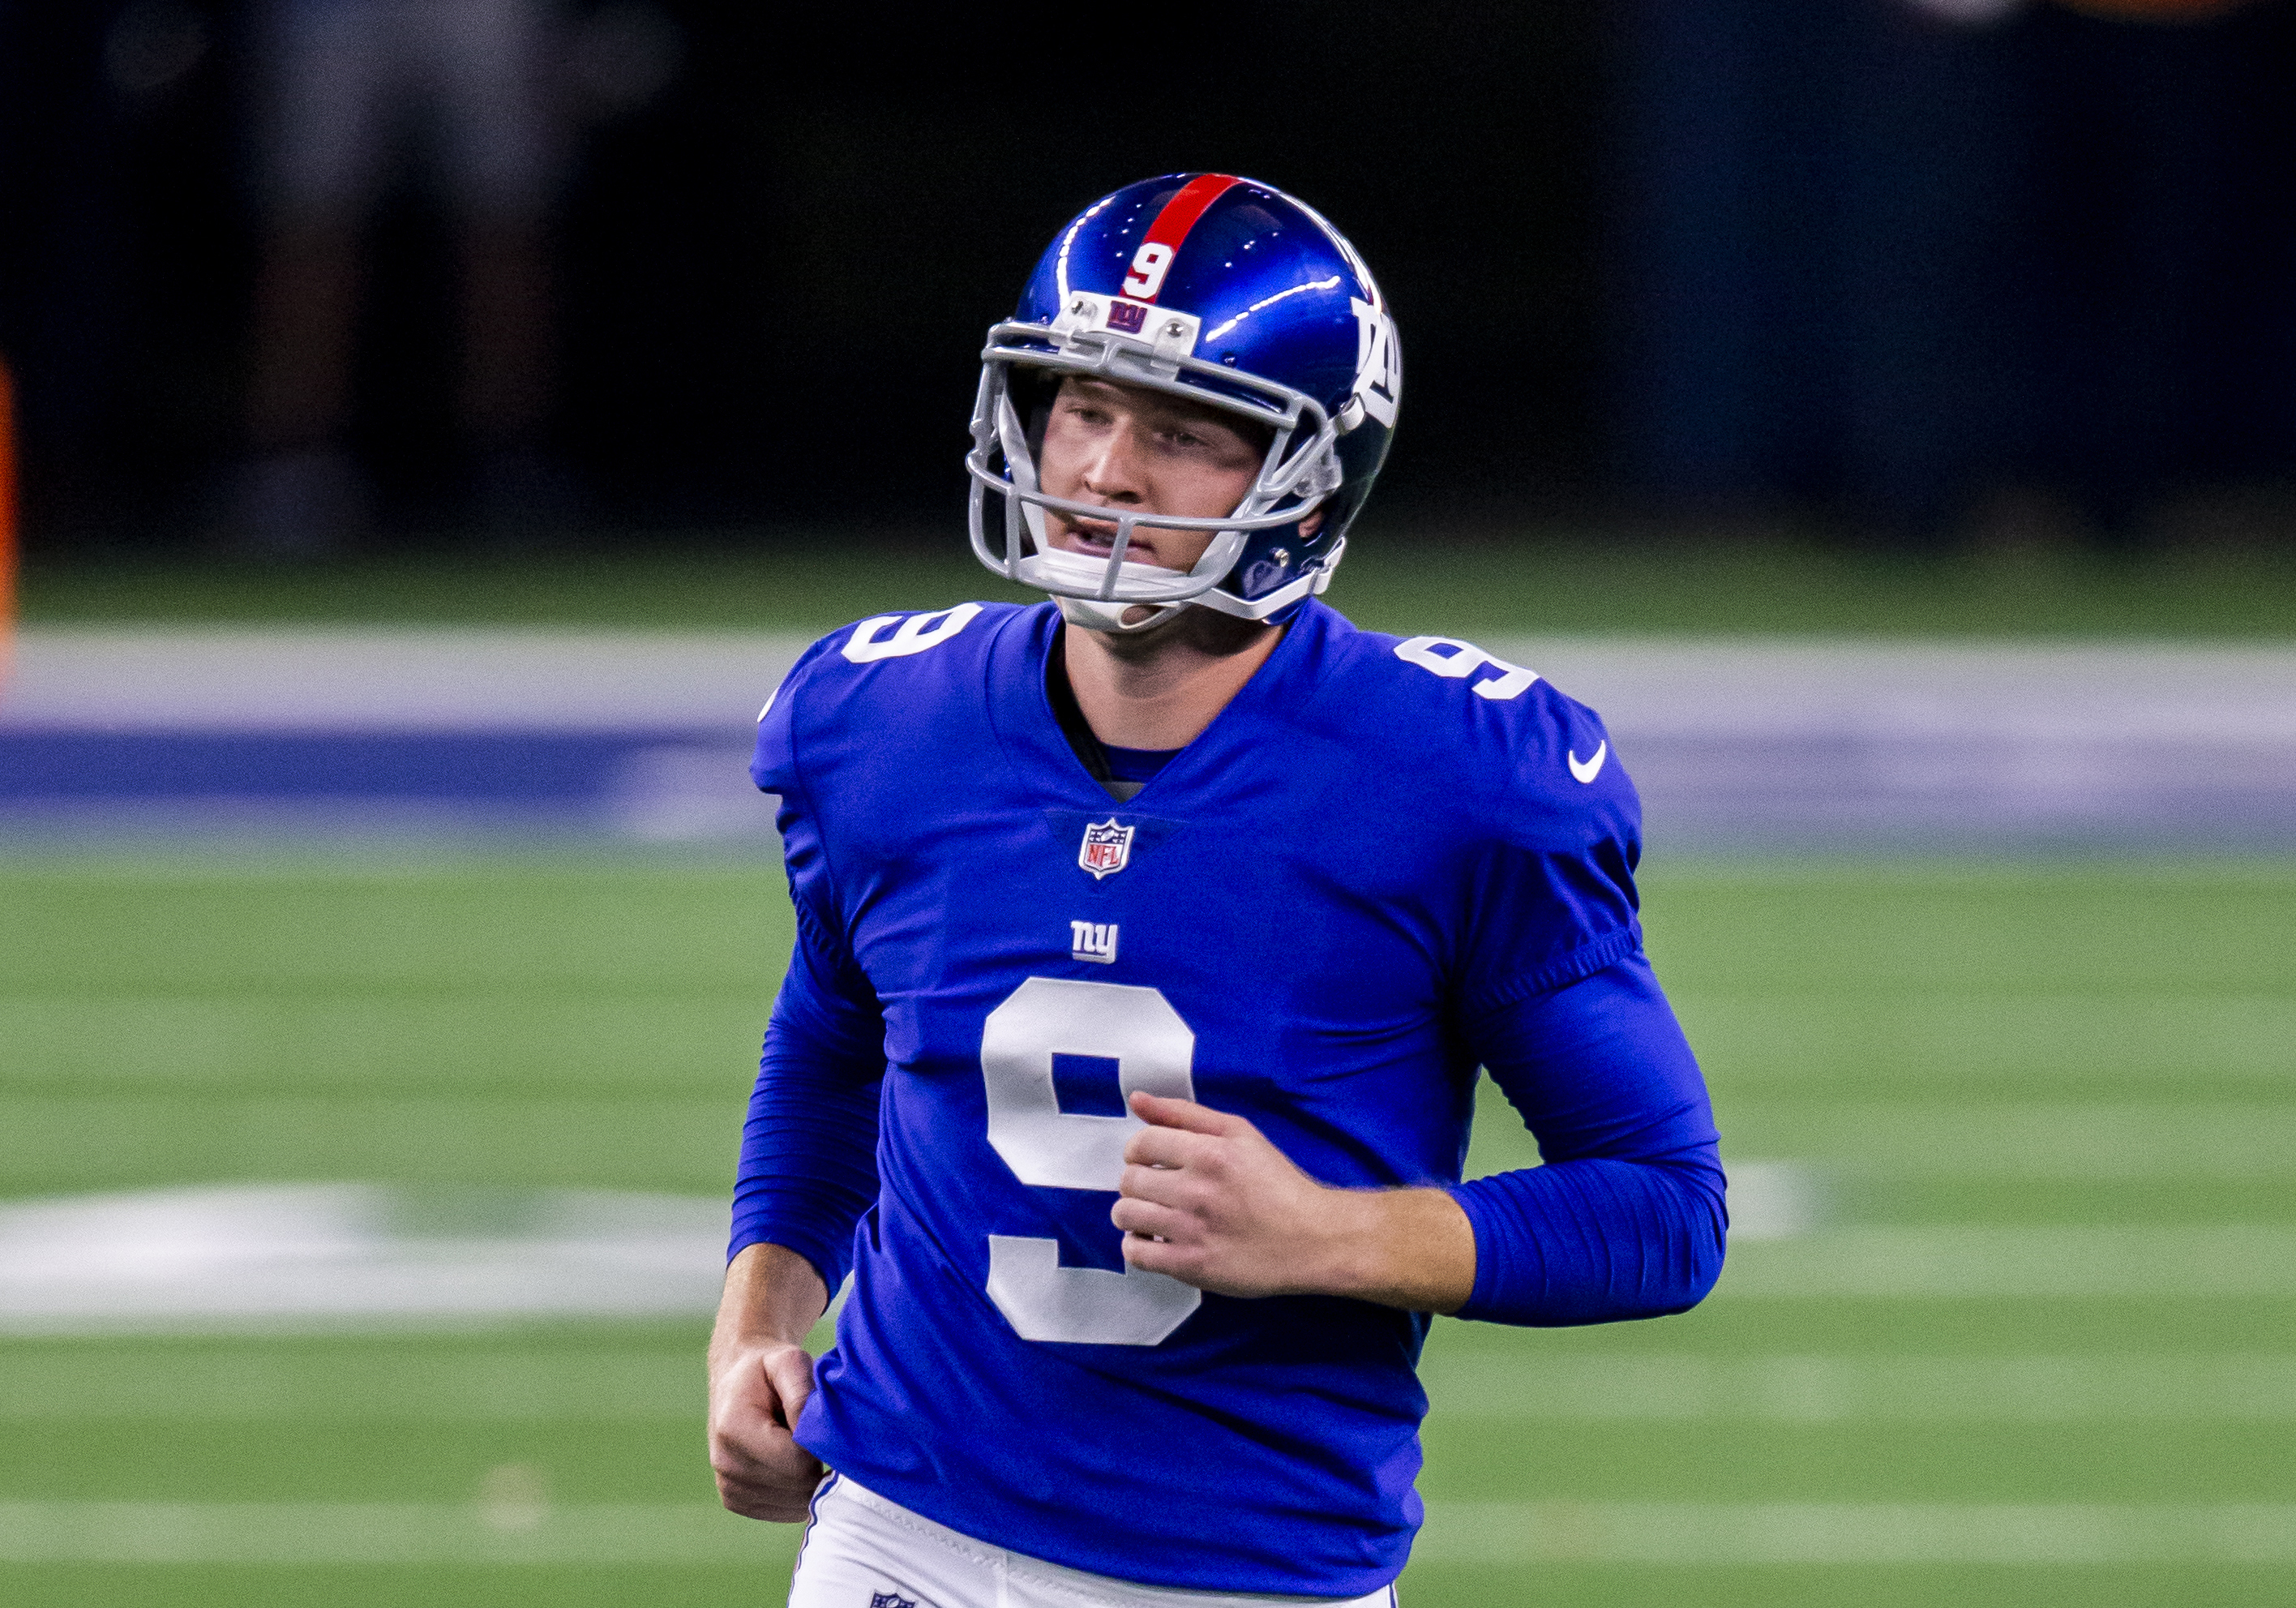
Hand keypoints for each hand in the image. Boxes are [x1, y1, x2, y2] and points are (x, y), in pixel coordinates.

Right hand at [707, 1339, 822, 1520]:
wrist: (737, 1379)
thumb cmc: (769, 1369)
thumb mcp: (790, 1362)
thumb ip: (803, 1394)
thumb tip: (813, 1436)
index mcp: (734, 1427)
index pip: (797, 1462)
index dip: (820, 1446)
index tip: (819, 1424)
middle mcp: (725, 1463)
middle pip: (798, 1487)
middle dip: (818, 1463)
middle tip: (812, 1434)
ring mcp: (728, 1486)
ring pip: (795, 1504)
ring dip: (809, 1479)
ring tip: (797, 1446)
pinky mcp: (735, 1501)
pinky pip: (785, 1511)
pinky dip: (798, 1493)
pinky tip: (791, 1464)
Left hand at [1111, 1091, 1475, 1310]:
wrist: (1312, 1239)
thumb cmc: (1277, 1183)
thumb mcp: (1240, 1134)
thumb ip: (1185, 1114)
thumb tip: (1137, 1100)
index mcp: (1210, 1153)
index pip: (1141, 1144)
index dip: (1138, 1152)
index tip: (1150, 1162)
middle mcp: (1197, 1190)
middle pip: (1129, 1180)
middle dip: (1137, 1183)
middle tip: (1158, 1191)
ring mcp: (1192, 1230)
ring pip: (1125, 1216)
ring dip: (1133, 1214)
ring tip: (1154, 1216)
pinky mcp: (1192, 1266)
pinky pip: (1136, 1254)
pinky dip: (1138, 1246)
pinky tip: (1157, 1241)